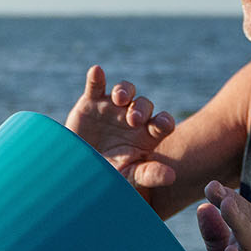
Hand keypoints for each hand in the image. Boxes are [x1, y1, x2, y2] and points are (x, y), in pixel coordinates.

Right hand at [65, 65, 175, 192]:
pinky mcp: (91, 102)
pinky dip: (96, 77)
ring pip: (125, 90)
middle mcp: (132, 117)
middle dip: (141, 109)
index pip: (163, 123)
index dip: (164, 121)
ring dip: (124, 91)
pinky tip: (96, 71)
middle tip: (134, 119)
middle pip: (144, 105)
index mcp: (147, 134)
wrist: (78, 172)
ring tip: (119, 99)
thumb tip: (172, 176)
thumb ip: (149, 175)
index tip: (162, 125)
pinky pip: (96, 85)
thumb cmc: (109, 177)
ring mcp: (112, 108)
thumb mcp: (128, 178)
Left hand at [198, 181, 250, 250]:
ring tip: (226, 206)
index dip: (227, 200)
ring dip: (239, 225)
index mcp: (245, 247)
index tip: (210, 185)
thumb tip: (204, 207)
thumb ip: (214, 236)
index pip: (240, 217)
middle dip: (233, 204)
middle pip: (248, 224)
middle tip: (217, 187)